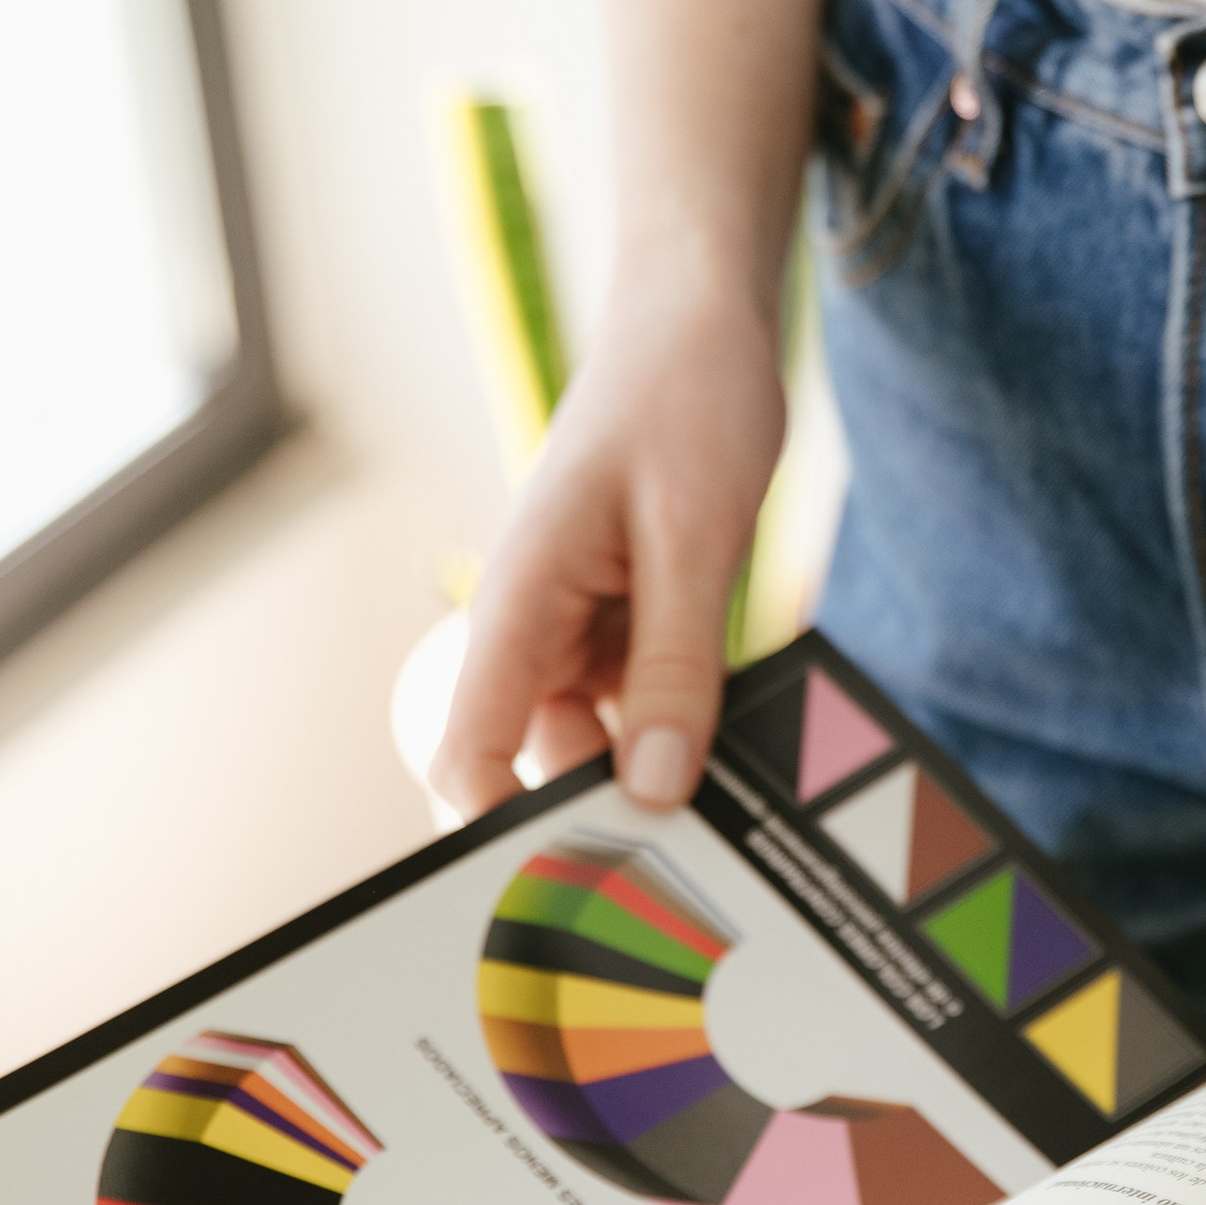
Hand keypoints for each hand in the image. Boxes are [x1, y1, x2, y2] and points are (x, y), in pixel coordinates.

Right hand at [431, 273, 785, 817]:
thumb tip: (657, 786)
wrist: (705, 316)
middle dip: (598, 811)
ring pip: (600, 737)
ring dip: (653, 769)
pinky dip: (681, 724)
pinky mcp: (624, 615)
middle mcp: (534, 621)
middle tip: (682, 871)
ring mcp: (578, 621)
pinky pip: (643, 698)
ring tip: (726, 815)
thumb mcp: (697, 540)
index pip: (470, 750)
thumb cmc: (686, 399)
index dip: (498, 829)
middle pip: (538, 759)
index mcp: (518, 598)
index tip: (563, 888)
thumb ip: (675, 667)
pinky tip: (735, 747)